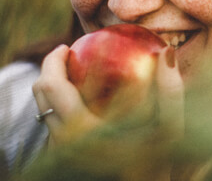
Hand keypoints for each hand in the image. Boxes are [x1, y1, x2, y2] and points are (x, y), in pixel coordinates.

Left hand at [32, 44, 184, 146]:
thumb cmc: (157, 165)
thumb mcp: (170, 129)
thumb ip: (169, 91)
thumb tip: (165, 52)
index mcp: (82, 131)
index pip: (51, 86)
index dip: (53, 60)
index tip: (67, 46)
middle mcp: (64, 143)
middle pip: (40, 96)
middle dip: (48, 70)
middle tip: (66, 55)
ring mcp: (61, 154)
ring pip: (43, 113)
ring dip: (54, 90)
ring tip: (74, 76)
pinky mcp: (65, 160)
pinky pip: (53, 127)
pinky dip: (61, 109)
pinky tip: (83, 103)